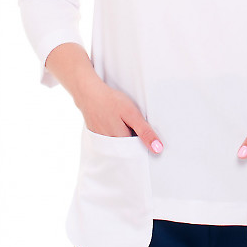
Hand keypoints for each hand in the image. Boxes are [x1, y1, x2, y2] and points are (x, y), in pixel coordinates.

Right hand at [45, 43, 163, 154]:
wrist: (89, 93)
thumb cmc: (111, 101)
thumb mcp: (132, 114)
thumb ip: (145, 132)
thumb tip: (158, 149)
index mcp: (120, 143)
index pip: (137, 153)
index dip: (144, 146)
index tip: (149, 139)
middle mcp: (110, 146)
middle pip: (128, 151)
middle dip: (135, 144)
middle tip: (136, 128)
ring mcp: (102, 141)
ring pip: (119, 146)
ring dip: (125, 139)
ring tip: (126, 124)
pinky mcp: (97, 136)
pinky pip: (110, 142)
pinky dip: (116, 136)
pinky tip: (117, 124)